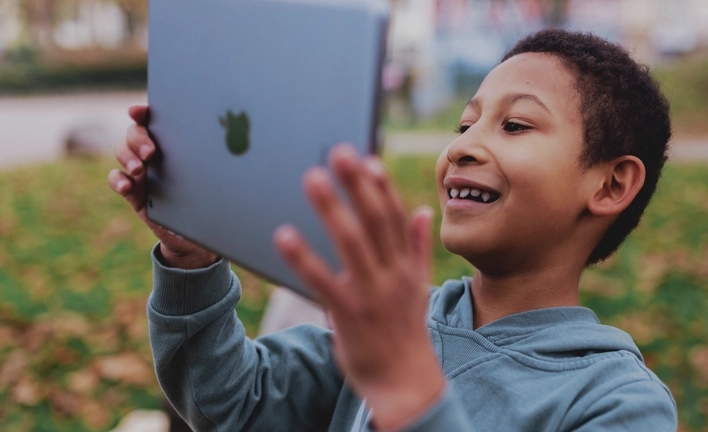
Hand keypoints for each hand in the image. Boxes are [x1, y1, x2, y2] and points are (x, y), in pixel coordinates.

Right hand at [108, 105, 217, 268]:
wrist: (194, 236)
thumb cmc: (209, 202)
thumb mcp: (215, 181)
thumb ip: (214, 163)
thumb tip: (232, 149)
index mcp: (176, 143)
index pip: (156, 120)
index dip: (144, 113)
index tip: (138, 112)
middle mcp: (155, 152)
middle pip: (136, 133)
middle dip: (139, 138)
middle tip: (150, 152)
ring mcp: (141, 170)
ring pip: (122, 150)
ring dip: (127, 157)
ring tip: (138, 170)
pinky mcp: (132, 191)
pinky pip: (116, 178)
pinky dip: (118, 180)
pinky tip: (127, 186)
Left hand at [274, 144, 444, 429]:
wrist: (405, 384)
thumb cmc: (405, 331)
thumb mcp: (419, 287)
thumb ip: (417, 247)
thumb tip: (423, 209)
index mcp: (406, 266)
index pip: (394, 218)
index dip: (381, 187)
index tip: (367, 159)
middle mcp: (392, 275)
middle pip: (374, 222)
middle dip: (357, 185)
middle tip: (338, 152)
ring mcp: (372, 294)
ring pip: (352, 244)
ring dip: (333, 209)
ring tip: (312, 178)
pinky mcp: (349, 315)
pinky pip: (324, 282)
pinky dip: (305, 258)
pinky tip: (284, 235)